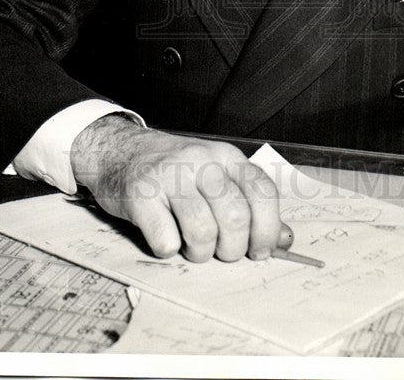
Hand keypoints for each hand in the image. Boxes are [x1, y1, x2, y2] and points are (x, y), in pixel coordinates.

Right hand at [69, 115, 281, 262]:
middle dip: (232, 249)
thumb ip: (249, 205)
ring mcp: (169, 175)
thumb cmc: (174, 171)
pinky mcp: (140, 194)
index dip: (267, 229)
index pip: (262, 192)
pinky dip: (168, 249)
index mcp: (226, 156)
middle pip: (235, 217)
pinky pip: (165, 240)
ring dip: (200, 253)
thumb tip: (284, 239)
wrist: (119, 151)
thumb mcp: (215, 177)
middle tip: (220, 252)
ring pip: (202, 231)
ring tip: (192, 247)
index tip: (259, 250)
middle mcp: (201, 160)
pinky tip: (165, 237)